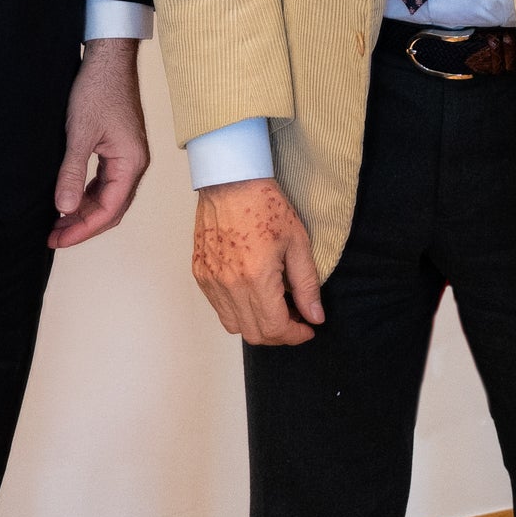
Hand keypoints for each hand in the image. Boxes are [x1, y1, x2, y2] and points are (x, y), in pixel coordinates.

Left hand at [50, 38, 151, 249]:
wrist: (107, 59)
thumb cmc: (97, 90)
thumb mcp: (79, 134)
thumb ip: (71, 173)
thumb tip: (63, 209)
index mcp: (131, 164)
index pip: (109, 210)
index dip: (82, 229)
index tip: (57, 238)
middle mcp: (134, 164)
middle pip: (112, 209)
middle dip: (83, 225)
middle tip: (53, 237)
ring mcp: (128, 157)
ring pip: (108, 196)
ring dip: (84, 211)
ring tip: (57, 222)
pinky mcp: (119, 149)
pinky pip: (105, 182)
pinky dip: (87, 194)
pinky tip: (68, 197)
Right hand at [192, 177, 324, 345]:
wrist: (230, 181)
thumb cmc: (265, 204)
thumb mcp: (298, 242)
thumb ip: (307, 284)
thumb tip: (315, 316)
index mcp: (255, 277)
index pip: (275, 328)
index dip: (295, 335)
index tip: (308, 328)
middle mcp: (228, 284)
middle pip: (254, 334)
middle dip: (279, 334)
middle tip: (296, 319)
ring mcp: (210, 280)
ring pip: (234, 326)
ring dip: (258, 325)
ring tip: (276, 307)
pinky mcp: (200, 274)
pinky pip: (219, 308)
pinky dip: (239, 311)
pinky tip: (254, 293)